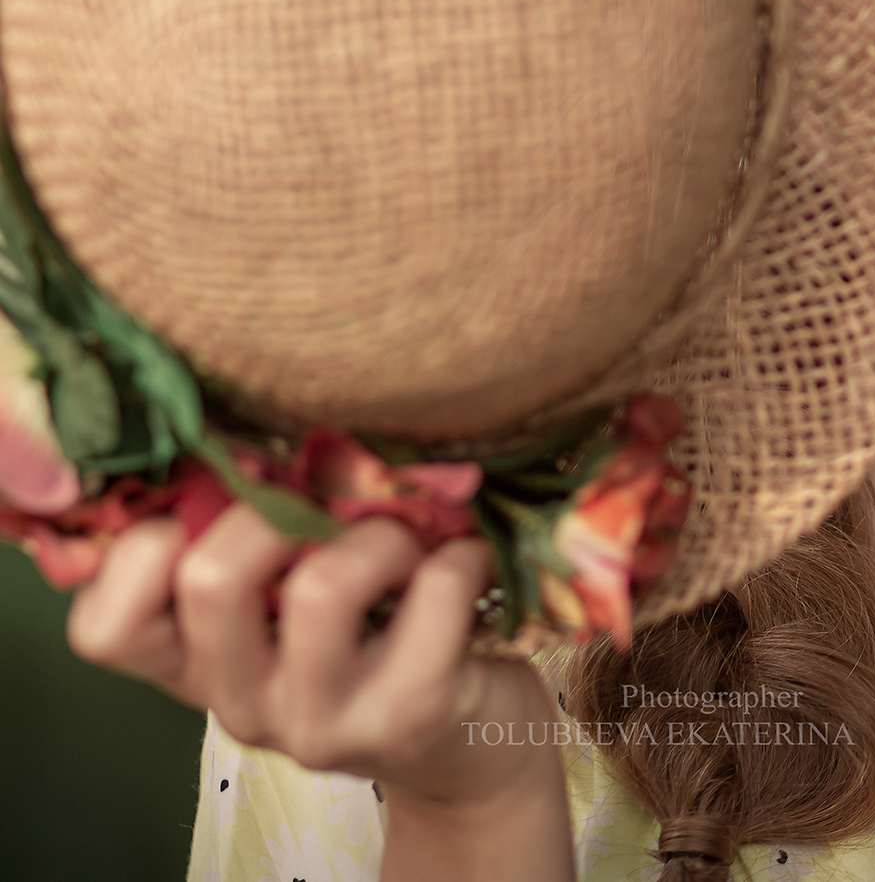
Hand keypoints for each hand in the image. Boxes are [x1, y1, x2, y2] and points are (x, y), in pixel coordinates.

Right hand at [65, 504, 575, 879]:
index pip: (105, 626)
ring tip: (410, 543)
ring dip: (383, 534)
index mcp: (196, 666)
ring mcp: (320, 721)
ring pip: (324, 585)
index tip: (225, 495)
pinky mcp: (407, 714)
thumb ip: (255, 542)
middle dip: (281, 508)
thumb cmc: (372, 637)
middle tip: (332, 507)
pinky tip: (466, 565)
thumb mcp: (291, 600)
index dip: (147, 544)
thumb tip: (248, 435)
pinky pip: (435, 589)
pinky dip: (461, 554)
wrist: (466, 740)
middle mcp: (242, 703)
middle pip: (210, 579)